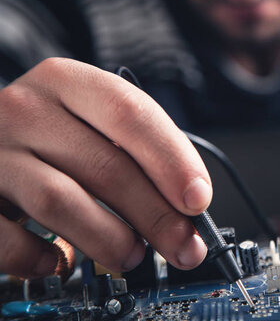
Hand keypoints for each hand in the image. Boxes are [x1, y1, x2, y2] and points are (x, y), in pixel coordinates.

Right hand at [0, 58, 211, 277]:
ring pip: (61, 201)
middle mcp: (26, 109)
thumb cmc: (48, 131)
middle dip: (157, 216)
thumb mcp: (88, 119)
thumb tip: (188, 204)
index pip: (130, 113)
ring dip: (109, 238)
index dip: (172, 160)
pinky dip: (42, 258)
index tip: (199, 199)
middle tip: (185, 245)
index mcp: (66, 81)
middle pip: (106, 165)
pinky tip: (62, 260)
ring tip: (131, 254)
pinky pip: (8, 239)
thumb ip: (134, 150)